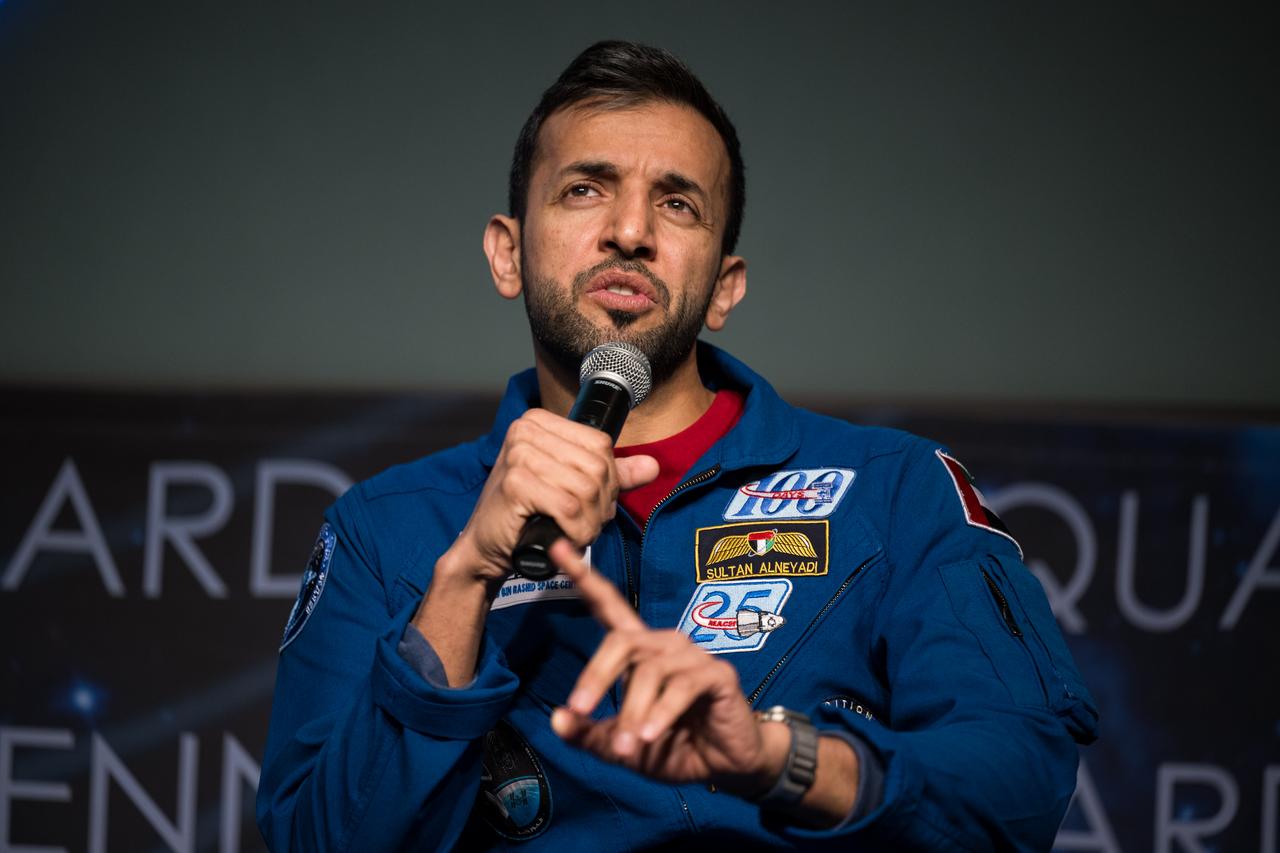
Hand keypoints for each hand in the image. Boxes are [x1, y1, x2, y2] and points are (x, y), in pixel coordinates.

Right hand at [445, 409, 658, 586]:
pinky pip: (569, 507)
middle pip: (596, 466)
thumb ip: (611, 474)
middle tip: (584, 523)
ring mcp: (518, 454)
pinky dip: (575, 530)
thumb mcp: (570, 485)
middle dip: (599, 504)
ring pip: (586, 488)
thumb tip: (652, 466)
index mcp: (539, 421)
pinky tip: (564, 536)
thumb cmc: (526, 513)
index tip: (592, 502)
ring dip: (588, 521)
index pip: (600, 444)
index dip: (607, 479)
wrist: (486, 546)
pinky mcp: (515, 482)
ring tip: (575, 531)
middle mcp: (526, 430)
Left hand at [548, 540, 787, 795]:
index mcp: (640, 652)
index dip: (583, 577)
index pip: (609, 605)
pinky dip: (661, 713)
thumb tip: (557, 719)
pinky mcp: (718, 674)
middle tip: (580, 709)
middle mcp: (665, 644)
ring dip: (632, 711)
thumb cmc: (675, 747)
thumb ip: (591, 734)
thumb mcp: (623, 746)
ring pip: (649, 670)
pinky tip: (650, 735)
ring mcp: (693, 657)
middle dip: (596, 675)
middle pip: (621, 640)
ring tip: (626, 747)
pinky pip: (681, 687)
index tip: (557, 546)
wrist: (726, 769)